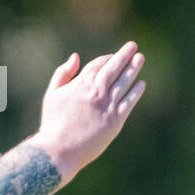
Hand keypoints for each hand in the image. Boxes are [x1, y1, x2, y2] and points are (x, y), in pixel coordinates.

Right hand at [32, 41, 145, 178]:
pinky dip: (136, 92)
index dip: (107, 58)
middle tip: (134, 46)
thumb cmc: (53, 122)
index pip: (99, 64)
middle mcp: (97, 92)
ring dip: (133, 69)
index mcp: (81, 84)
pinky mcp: (116, 121)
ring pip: (124, 83)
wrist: (60, 148)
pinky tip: (141, 84)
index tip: (114, 55)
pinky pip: (129, 102)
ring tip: (140, 59)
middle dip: (124, 55)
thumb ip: (63, 73)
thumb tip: (76, 57)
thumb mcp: (52, 93)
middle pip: (114, 68)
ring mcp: (108, 106)